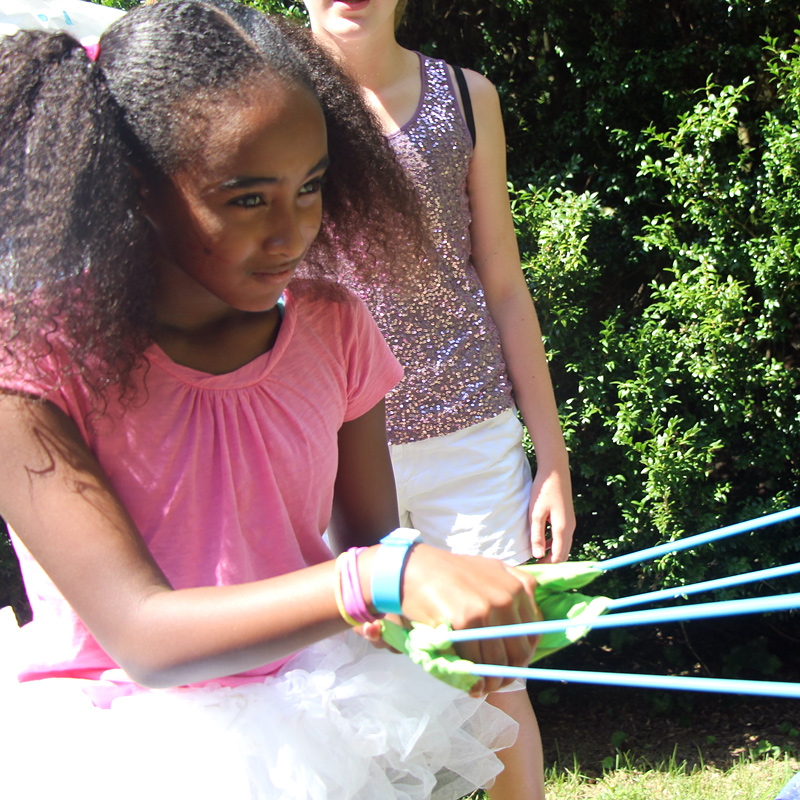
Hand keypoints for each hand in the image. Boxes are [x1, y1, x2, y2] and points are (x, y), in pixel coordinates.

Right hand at [397, 544, 539, 694]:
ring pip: (498, 661)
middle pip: (520, 651)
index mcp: (517, 586)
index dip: (524, 655)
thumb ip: (515, 591)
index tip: (511, 666)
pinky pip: (475, 659)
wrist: (414, 568)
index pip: (534, 633)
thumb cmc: (451, 572)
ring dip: (491, 681)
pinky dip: (473, 677)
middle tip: (495, 682)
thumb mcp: (492, 570)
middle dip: (509, 673)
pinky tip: (469, 683)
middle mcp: (506, 597)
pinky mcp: (464, 621)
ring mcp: (486, 609)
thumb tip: (529, 631)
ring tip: (482, 686)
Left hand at [528, 468, 574, 562]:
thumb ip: (537, 535)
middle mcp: (570, 528)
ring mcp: (570, 523)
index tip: (533, 568)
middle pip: (563, 554)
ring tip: (536, 555)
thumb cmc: (543, 491)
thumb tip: (537, 555)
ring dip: (552, 553)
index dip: (546, 566)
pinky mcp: (568, 518)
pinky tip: (542, 542)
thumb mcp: (535, 514)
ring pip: (564, 546)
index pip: (558, 557)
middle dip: (550, 562)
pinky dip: (554, 544)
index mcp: (562, 529)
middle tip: (534, 565)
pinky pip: (563, 537)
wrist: (555, 472)